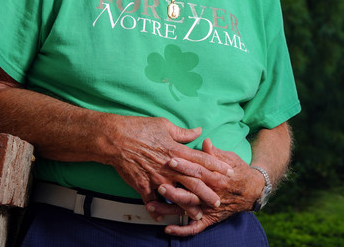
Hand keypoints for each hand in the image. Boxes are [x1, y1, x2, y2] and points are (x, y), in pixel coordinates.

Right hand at [104, 116, 233, 221]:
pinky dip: (156, 210)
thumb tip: (198, 131)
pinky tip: (161, 218)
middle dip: (208, 192)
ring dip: (188, 206)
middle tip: (219, 201)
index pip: (202, 160)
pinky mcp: (142, 185)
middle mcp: (169, 166)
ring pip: (176, 195)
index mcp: (177, 150)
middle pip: (194, 182)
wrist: (115, 139)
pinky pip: (151, 201)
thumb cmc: (139, 128)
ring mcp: (156, 177)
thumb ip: (183, 133)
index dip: (217, 166)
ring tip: (198, 215)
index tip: (229, 172)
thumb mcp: (164, 125)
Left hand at [145, 139, 263, 236]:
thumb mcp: (230, 158)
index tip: (170, 159)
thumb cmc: (239, 171)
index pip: (199, 171)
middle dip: (173, 188)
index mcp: (218, 177)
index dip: (185, 165)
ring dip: (169, 209)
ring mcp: (210, 208)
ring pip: (188, 209)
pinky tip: (167, 228)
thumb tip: (205, 141)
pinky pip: (194, 228)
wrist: (253, 191)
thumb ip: (215, 153)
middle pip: (190, 191)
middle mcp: (213, 194)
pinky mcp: (210, 219)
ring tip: (152, 206)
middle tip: (157, 184)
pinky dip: (181, 230)